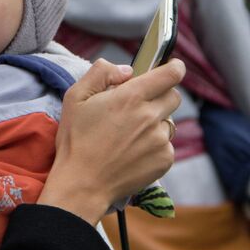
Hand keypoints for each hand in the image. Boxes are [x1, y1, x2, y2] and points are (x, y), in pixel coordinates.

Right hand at [39, 58, 184, 224]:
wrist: (82, 183)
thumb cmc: (76, 139)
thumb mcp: (75, 97)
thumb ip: (100, 73)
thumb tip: (126, 71)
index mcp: (130, 97)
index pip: (169, 75)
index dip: (174, 67)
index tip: (173, 67)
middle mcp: (150, 117)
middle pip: (173, 96)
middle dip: (160, 95)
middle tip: (138, 104)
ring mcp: (160, 140)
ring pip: (168, 122)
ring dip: (154, 122)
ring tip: (129, 134)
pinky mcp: (164, 160)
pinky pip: (166, 144)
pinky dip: (153, 144)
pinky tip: (131, 151)